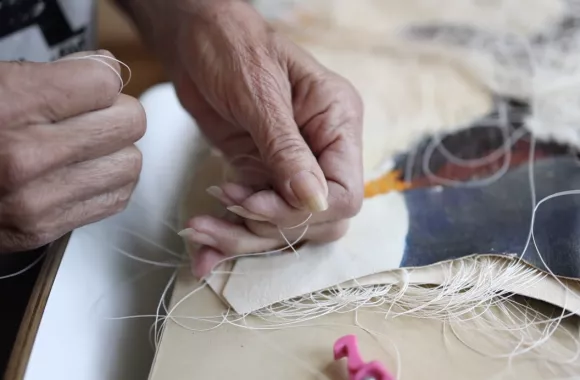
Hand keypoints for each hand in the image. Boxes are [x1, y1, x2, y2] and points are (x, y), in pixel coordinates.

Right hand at [0, 51, 145, 252]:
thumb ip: (52, 75)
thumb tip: (108, 71)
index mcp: (10, 105)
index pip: (105, 81)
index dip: (101, 77)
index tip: (89, 83)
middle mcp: (26, 155)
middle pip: (129, 122)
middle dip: (115, 113)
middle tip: (92, 115)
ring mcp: (37, 199)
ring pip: (131, 163)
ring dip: (115, 152)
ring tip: (83, 147)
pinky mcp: (43, 229)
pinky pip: (115, 198)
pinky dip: (106, 183)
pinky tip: (79, 173)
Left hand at [146, 0, 363, 275]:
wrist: (195, 38)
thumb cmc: (234, 46)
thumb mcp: (260, 96)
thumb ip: (287, 151)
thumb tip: (315, 203)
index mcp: (338, 123)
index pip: (346, 193)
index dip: (306, 211)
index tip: (255, 203)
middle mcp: (321, 151)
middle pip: (317, 220)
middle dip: (271, 226)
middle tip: (228, 204)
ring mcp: (290, 167)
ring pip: (283, 227)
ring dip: (242, 237)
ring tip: (199, 228)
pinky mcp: (259, 174)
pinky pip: (253, 217)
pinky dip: (228, 235)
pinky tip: (202, 252)